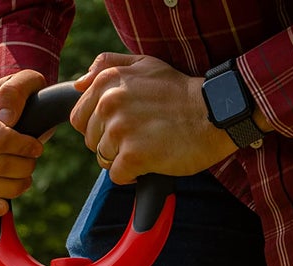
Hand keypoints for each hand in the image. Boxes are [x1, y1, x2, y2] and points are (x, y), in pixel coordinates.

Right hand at [0, 69, 49, 218]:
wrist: (4, 115)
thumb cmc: (19, 101)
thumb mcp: (25, 84)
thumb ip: (16, 91)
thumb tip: (6, 118)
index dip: (23, 148)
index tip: (37, 148)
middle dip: (21, 169)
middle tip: (32, 164)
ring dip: (10, 188)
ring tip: (24, 180)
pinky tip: (3, 207)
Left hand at [71, 53, 236, 184]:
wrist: (213, 112)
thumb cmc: (180, 91)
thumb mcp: (144, 64)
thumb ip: (107, 66)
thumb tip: (79, 83)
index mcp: (107, 81)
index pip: (79, 118)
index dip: (99, 128)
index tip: (123, 127)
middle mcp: (109, 103)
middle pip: (91, 141)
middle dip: (111, 144)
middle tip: (139, 137)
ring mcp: (120, 130)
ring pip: (103, 159)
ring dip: (123, 160)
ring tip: (147, 147)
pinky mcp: (132, 155)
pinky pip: (117, 176)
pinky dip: (132, 175)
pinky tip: (149, 163)